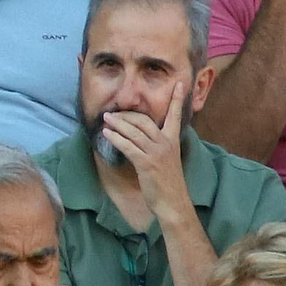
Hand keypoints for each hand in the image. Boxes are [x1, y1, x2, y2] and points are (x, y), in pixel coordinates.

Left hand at [100, 83, 192, 217]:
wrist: (172, 202)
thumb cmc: (168, 183)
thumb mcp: (167, 160)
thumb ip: (158, 146)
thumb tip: (142, 137)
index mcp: (173, 140)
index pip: (176, 115)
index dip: (177, 99)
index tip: (180, 83)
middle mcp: (166, 143)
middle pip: (144, 120)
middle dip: (127, 114)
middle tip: (113, 112)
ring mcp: (156, 152)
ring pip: (134, 131)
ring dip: (118, 123)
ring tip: (106, 118)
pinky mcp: (146, 163)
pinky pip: (128, 146)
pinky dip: (116, 139)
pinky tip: (106, 134)